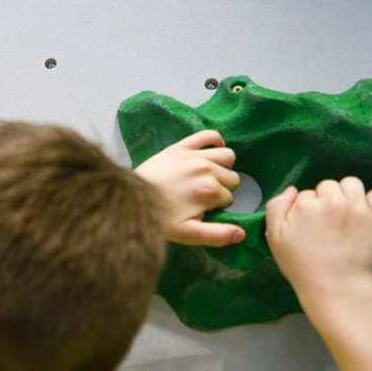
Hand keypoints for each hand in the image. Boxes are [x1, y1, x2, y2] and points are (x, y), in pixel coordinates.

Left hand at [134, 130, 243, 246]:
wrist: (130, 199)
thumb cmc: (159, 218)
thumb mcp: (187, 234)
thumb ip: (216, 235)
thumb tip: (241, 234)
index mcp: (209, 192)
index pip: (229, 198)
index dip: (218, 206)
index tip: (203, 209)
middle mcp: (206, 170)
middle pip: (231, 178)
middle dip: (222, 188)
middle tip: (202, 196)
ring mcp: (194, 156)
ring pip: (227, 156)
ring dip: (222, 167)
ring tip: (208, 177)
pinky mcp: (181, 146)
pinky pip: (209, 135)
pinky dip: (215, 140)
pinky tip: (210, 152)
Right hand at [265, 177, 371, 298]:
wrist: (334, 286)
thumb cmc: (301, 265)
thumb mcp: (275, 238)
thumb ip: (276, 208)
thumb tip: (292, 190)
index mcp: (306, 205)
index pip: (305, 194)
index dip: (305, 209)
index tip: (308, 226)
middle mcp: (333, 201)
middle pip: (328, 186)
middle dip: (325, 199)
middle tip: (326, 222)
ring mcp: (358, 208)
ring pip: (351, 184)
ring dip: (347, 194)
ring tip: (345, 214)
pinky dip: (371, 201)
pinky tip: (364, 214)